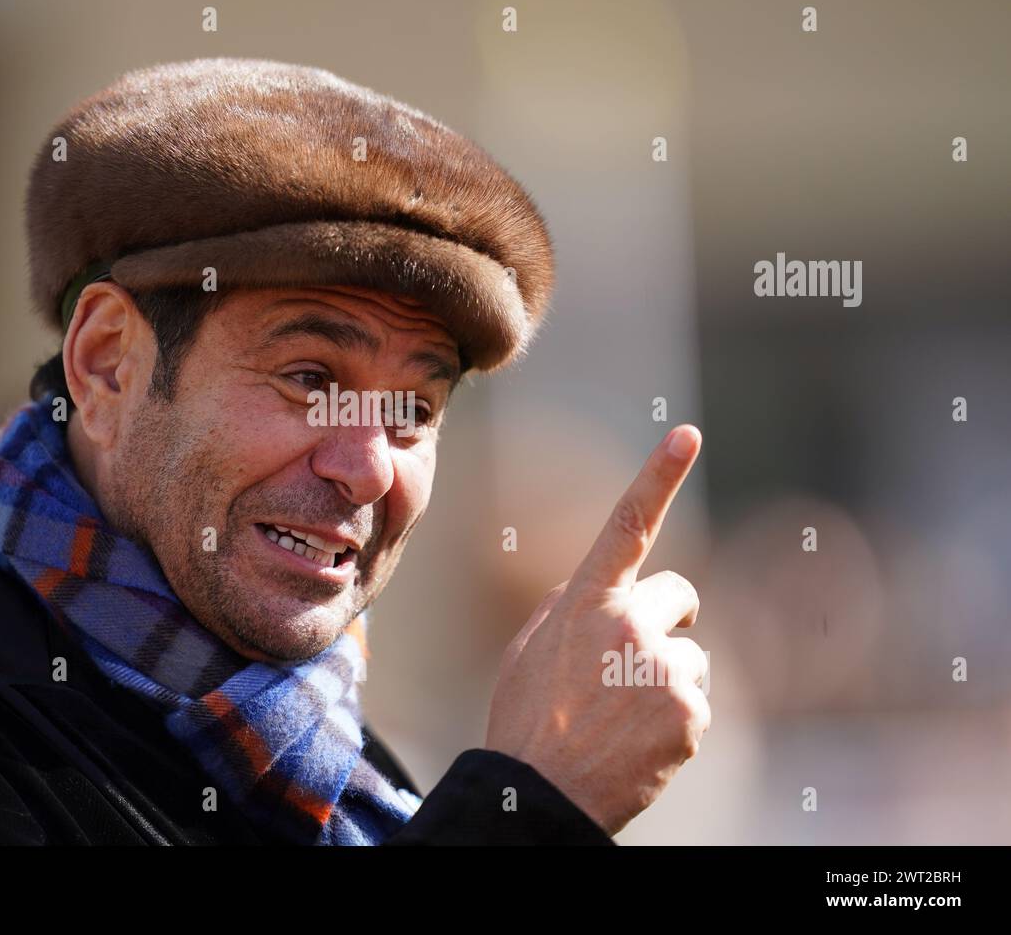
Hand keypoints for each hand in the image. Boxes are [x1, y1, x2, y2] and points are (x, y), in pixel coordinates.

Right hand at [485, 424, 708, 835]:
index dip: (658, 475)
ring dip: (667, 679)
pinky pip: (697, 702)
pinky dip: (676, 721)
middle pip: (681, 595)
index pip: (627, 525)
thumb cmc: (529, 717)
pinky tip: (638, 742)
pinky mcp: (689, 713)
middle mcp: (627, 624)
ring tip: (622, 716)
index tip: (688, 433)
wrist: (540, 793)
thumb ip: (574, 605)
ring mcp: (662, 668)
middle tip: (631, 663)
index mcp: (584, 601)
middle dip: (667, 621)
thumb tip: (617, 590)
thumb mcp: (534, 647)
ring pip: (692, 656)